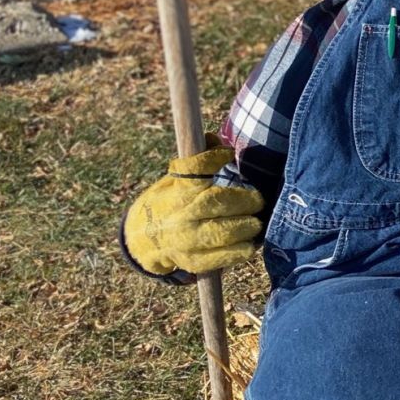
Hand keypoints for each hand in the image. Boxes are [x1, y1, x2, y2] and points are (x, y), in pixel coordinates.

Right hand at [124, 140, 263, 276]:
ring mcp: (187, 240)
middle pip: (217, 201)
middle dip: (245, 200)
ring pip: (223, 232)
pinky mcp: (194, 260)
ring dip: (247, 226)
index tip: (228, 153)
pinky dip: (241, 249)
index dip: (213, 158)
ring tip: (255, 223)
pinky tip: (250, 243)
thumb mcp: (174, 180)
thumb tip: (213, 138)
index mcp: (177, 191)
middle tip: (258, 201)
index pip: (194, 169)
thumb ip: (196, 162)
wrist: (141, 240)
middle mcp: (181, 214)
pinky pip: (223, 257)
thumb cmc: (168, 204)